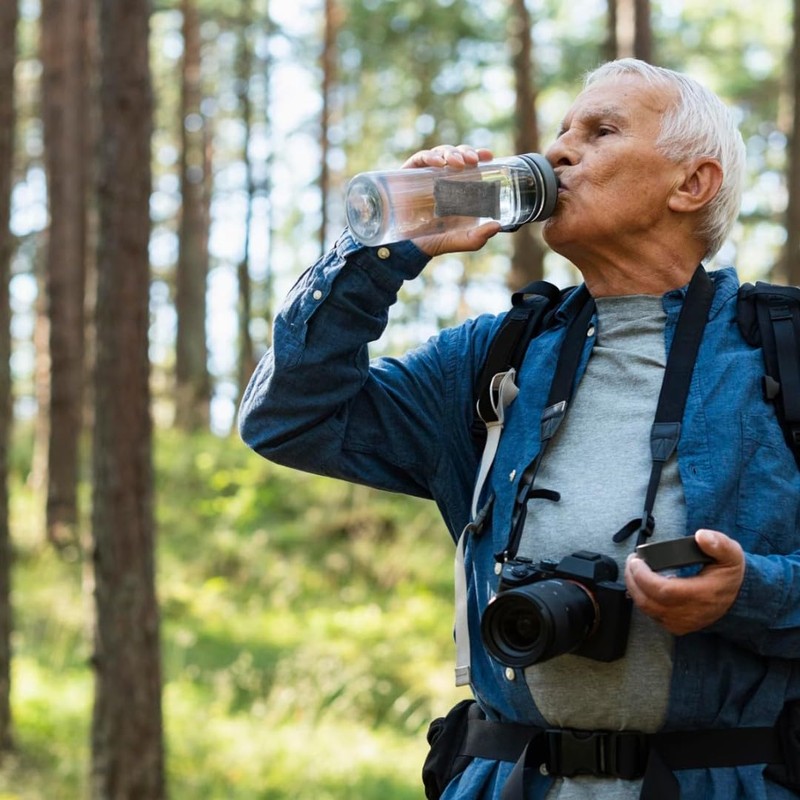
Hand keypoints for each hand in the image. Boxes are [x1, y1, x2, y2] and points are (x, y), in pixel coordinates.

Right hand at [401, 145, 501, 256]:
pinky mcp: (409, 174)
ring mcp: (426, 175)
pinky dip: (430, 156)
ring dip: (451, 153)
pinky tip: (438, 163)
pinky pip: (420, 158)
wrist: (408, 247)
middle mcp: (443, 178)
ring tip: (457, 163)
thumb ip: (478, 237)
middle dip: (466, 152)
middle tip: (473, 161)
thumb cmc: (435, 242)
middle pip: (457, 154)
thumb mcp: (461, 240)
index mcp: (458, 187)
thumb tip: (497, 226)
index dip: (479, 154)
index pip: (470, 164)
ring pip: (441, 152)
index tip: (488, 156)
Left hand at [624, 529, 744, 634]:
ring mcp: (681, 622)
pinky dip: (642, 598)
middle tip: (632, 561)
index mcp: (701, 596)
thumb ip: (719, 543)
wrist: (736, 600)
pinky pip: (651, 614)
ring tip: (634, 569)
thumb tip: (701, 536)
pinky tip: (642, 583)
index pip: (663, 590)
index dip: (643, 576)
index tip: (636, 560)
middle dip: (633, 579)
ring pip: (646, 608)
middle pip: (648, 601)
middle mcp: (689, 613)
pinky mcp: (676, 626)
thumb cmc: (728, 575)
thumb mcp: (731, 555)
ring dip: (635, 588)